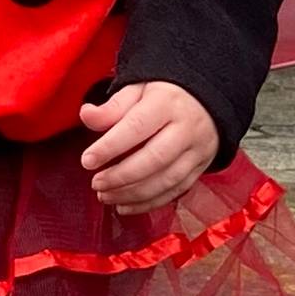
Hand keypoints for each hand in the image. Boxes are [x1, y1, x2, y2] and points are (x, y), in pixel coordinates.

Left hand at [79, 82, 219, 216]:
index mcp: (167, 103)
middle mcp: (186, 128)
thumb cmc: (165, 95)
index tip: (87, 160)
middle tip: (96, 183)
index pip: (137, 126)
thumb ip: (112, 107)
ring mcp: (197, 150)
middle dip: (121, 176)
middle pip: (154, 158)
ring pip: (166, 180)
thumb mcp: (138, 89)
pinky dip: (148, 203)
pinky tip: (125, 205)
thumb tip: (86, 115)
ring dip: (132, 194)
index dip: (110, 146)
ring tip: (105, 196)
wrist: (208, 99)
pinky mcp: (200, 168)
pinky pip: (175, 191)